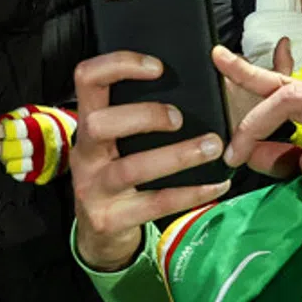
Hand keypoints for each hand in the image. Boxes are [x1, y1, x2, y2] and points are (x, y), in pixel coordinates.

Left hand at [0, 105, 77, 184]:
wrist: (77, 139)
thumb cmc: (53, 122)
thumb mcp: (38, 112)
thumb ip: (18, 117)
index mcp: (37, 128)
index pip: (9, 131)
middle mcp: (38, 146)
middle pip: (8, 150)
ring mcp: (41, 162)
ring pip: (13, 164)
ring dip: (2, 158)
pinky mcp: (43, 174)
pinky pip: (22, 175)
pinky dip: (13, 169)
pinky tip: (11, 162)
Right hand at [70, 52, 231, 271]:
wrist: (100, 236)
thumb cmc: (119, 176)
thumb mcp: (116, 144)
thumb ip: (136, 116)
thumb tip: (189, 80)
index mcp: (87, 126)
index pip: (86, 79)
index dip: (119, 65)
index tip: (158, 67)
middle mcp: (84, 155)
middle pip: (99, 124)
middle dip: (144, 115)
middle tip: (179, 118)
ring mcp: (93, 189)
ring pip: (132, 168)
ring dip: (177, 156)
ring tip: (211, 147)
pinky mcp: (110, 219)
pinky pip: (155, 204)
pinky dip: (191, 193)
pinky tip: (216, 185)